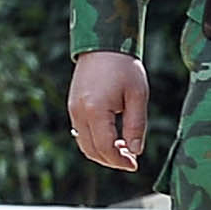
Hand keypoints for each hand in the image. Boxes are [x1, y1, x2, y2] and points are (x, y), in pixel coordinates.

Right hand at [68, 50, 149, 173]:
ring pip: (84, 144)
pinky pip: (81, 133)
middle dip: (111, 161)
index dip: (120, 161)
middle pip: (92, 150)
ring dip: (102, 153)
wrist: (102, 45)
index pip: (105, 148)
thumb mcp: (137, 96)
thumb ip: (136, 126)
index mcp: (95, 110)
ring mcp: (73, 110)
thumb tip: (135, 152)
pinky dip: (95, 142)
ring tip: (122, 150)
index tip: (134, 165)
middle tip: (130, 161)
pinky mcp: (73, 107)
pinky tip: (112, 139)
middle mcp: (79, 113)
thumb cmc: (124, 67)